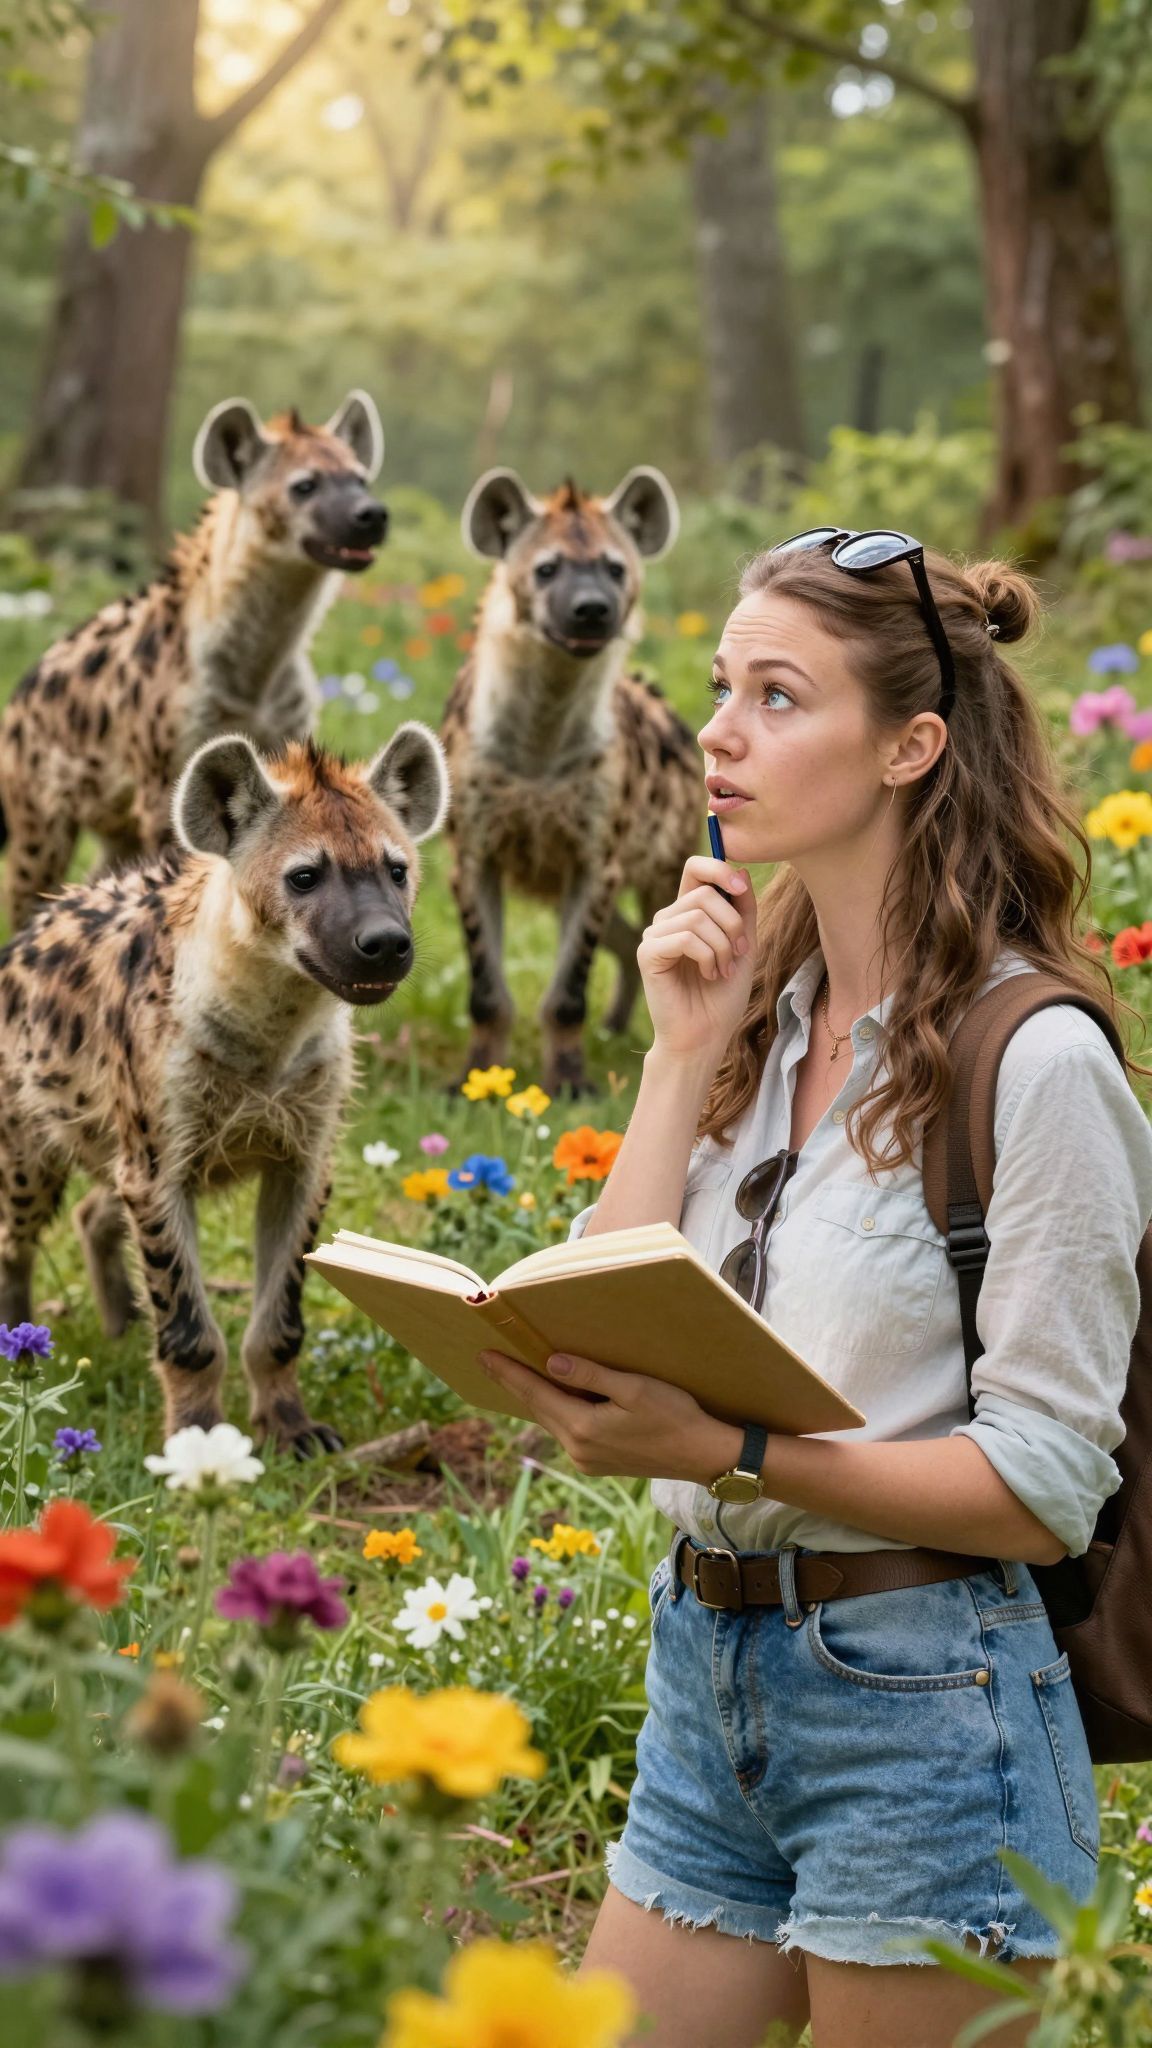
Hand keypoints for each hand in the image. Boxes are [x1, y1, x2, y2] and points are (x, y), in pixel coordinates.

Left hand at [476, 1347, 741, 1481]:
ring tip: (515, 1375)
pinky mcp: (597, 1463)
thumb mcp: (634, 1388)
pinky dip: (555, 1411)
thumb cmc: (675, 1415)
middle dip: (514, 1384)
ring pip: (552, 1420)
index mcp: (583, 1428)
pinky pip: (567, 1431)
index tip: (484, 1356)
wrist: (702, 1455)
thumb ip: (590, 1376)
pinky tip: (552, 1397)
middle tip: (489, 1361)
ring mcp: (587, 1460)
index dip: (509, 1373)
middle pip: (538, 1409)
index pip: (536, 1394)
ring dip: (535, 1397)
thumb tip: (550, 1363)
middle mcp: (578, 1449)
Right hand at [638, 854, 758, 1062]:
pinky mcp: (648, 954)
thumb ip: (742, 909)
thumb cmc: (722, 996)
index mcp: (688, 912)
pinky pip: (685, 938)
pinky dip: (707, 957)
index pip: (695, 868)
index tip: (741, 888)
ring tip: (723, 971)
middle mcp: (667, 919)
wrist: (705, 1035)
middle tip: (738, 954)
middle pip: (704, 894)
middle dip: (732, 924)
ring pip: (697, 917)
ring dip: (722, 946)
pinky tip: (709, 975)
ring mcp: (655, 935)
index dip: (718, 868)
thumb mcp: (743, 945)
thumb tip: (739, 871)